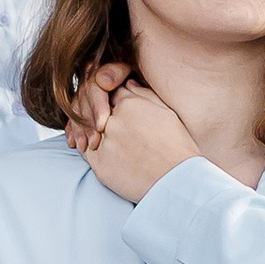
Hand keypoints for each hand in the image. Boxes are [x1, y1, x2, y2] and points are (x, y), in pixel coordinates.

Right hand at [61, 57, 135, 155]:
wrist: (145, 77)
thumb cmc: (144, 74)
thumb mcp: (131, 69)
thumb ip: (116, 72)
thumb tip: (102, 80)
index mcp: (100, 68)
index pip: (94, 89)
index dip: (97, 107)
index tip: (101, 125)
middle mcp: (89, 79)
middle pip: (83, 103)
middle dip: (87, 125)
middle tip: (94, 143)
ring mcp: (84, 93)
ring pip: (76, 112)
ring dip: (79, 131)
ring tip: (84, 147)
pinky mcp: (83, 105)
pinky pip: (73, 117)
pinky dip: (72, 130)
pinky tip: (73, 142)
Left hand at [76, 77, 203, 205]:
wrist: (177, 181)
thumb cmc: (177, 148)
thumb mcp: (167, 113)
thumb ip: (144, 94)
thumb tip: (128, 82)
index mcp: (130, 104)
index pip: (111, 93)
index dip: (115, 102)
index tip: (122, 112)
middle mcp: (113, 120)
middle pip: (98, 111)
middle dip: (104, 117)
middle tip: (116, 130)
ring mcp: (104, 141)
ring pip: (90, 131)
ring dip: (97, 134)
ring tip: (117, 146)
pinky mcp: (98, 163)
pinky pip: (87, 152)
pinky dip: (92, 151)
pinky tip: (109, 157)